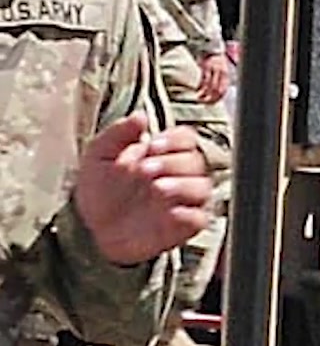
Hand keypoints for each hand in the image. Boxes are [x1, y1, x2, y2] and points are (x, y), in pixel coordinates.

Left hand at [72, 114, 211, 265]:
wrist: (91, 229)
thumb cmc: (99, 192)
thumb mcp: (99, 156)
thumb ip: (118, 133)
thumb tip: (140, 115)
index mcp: (163, 155)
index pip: (186, 138)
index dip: (174, 140)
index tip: (152, 146)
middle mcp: (178, 176)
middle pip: (196, 161)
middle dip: (172, 162)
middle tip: (144, 170)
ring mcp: (183, 201)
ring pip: (202, 187)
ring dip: (181, 185)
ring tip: (156, 189)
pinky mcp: (183, 226)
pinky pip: (199, 218)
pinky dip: (187, 213)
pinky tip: (167, 212)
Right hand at [196, 52, 230, 103]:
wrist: (211, 49)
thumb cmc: (217, 62)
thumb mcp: (222, 71)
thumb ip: (221, 81)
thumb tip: (219, 93)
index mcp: (226, 75)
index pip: (223, 90)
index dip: (218, 98)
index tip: (212, 103)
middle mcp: (221, 73)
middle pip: (217, 90)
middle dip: (211, 98)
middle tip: (205, 103)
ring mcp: (213, 70)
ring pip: (209, 86)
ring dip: (204, 94)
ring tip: (200, 98)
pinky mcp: (205, 67)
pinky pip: (203, 80)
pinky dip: (200, 87)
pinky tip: (198, 91)